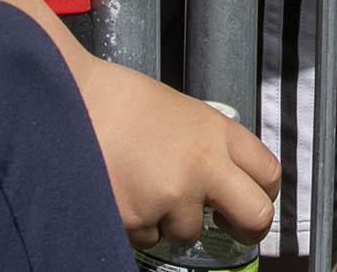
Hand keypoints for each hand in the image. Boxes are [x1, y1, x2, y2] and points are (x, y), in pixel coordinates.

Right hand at [75, 56, 279, 250]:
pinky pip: (147, 237)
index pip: (270, 173)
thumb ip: (206, 143)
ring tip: (141, 184)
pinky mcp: (139, 220)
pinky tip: (121, 190)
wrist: (67, 100)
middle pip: (257, 216)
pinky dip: (136, 223)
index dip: (264, 191)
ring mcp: (172, 196)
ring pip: (187, 232)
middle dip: (246, 229)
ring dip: (168, 221)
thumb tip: (219, 175)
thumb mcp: (179, 110)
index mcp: (216, 132)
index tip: (252, 198)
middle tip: (228, 226)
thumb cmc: (116, 100)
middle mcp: (202, 166)